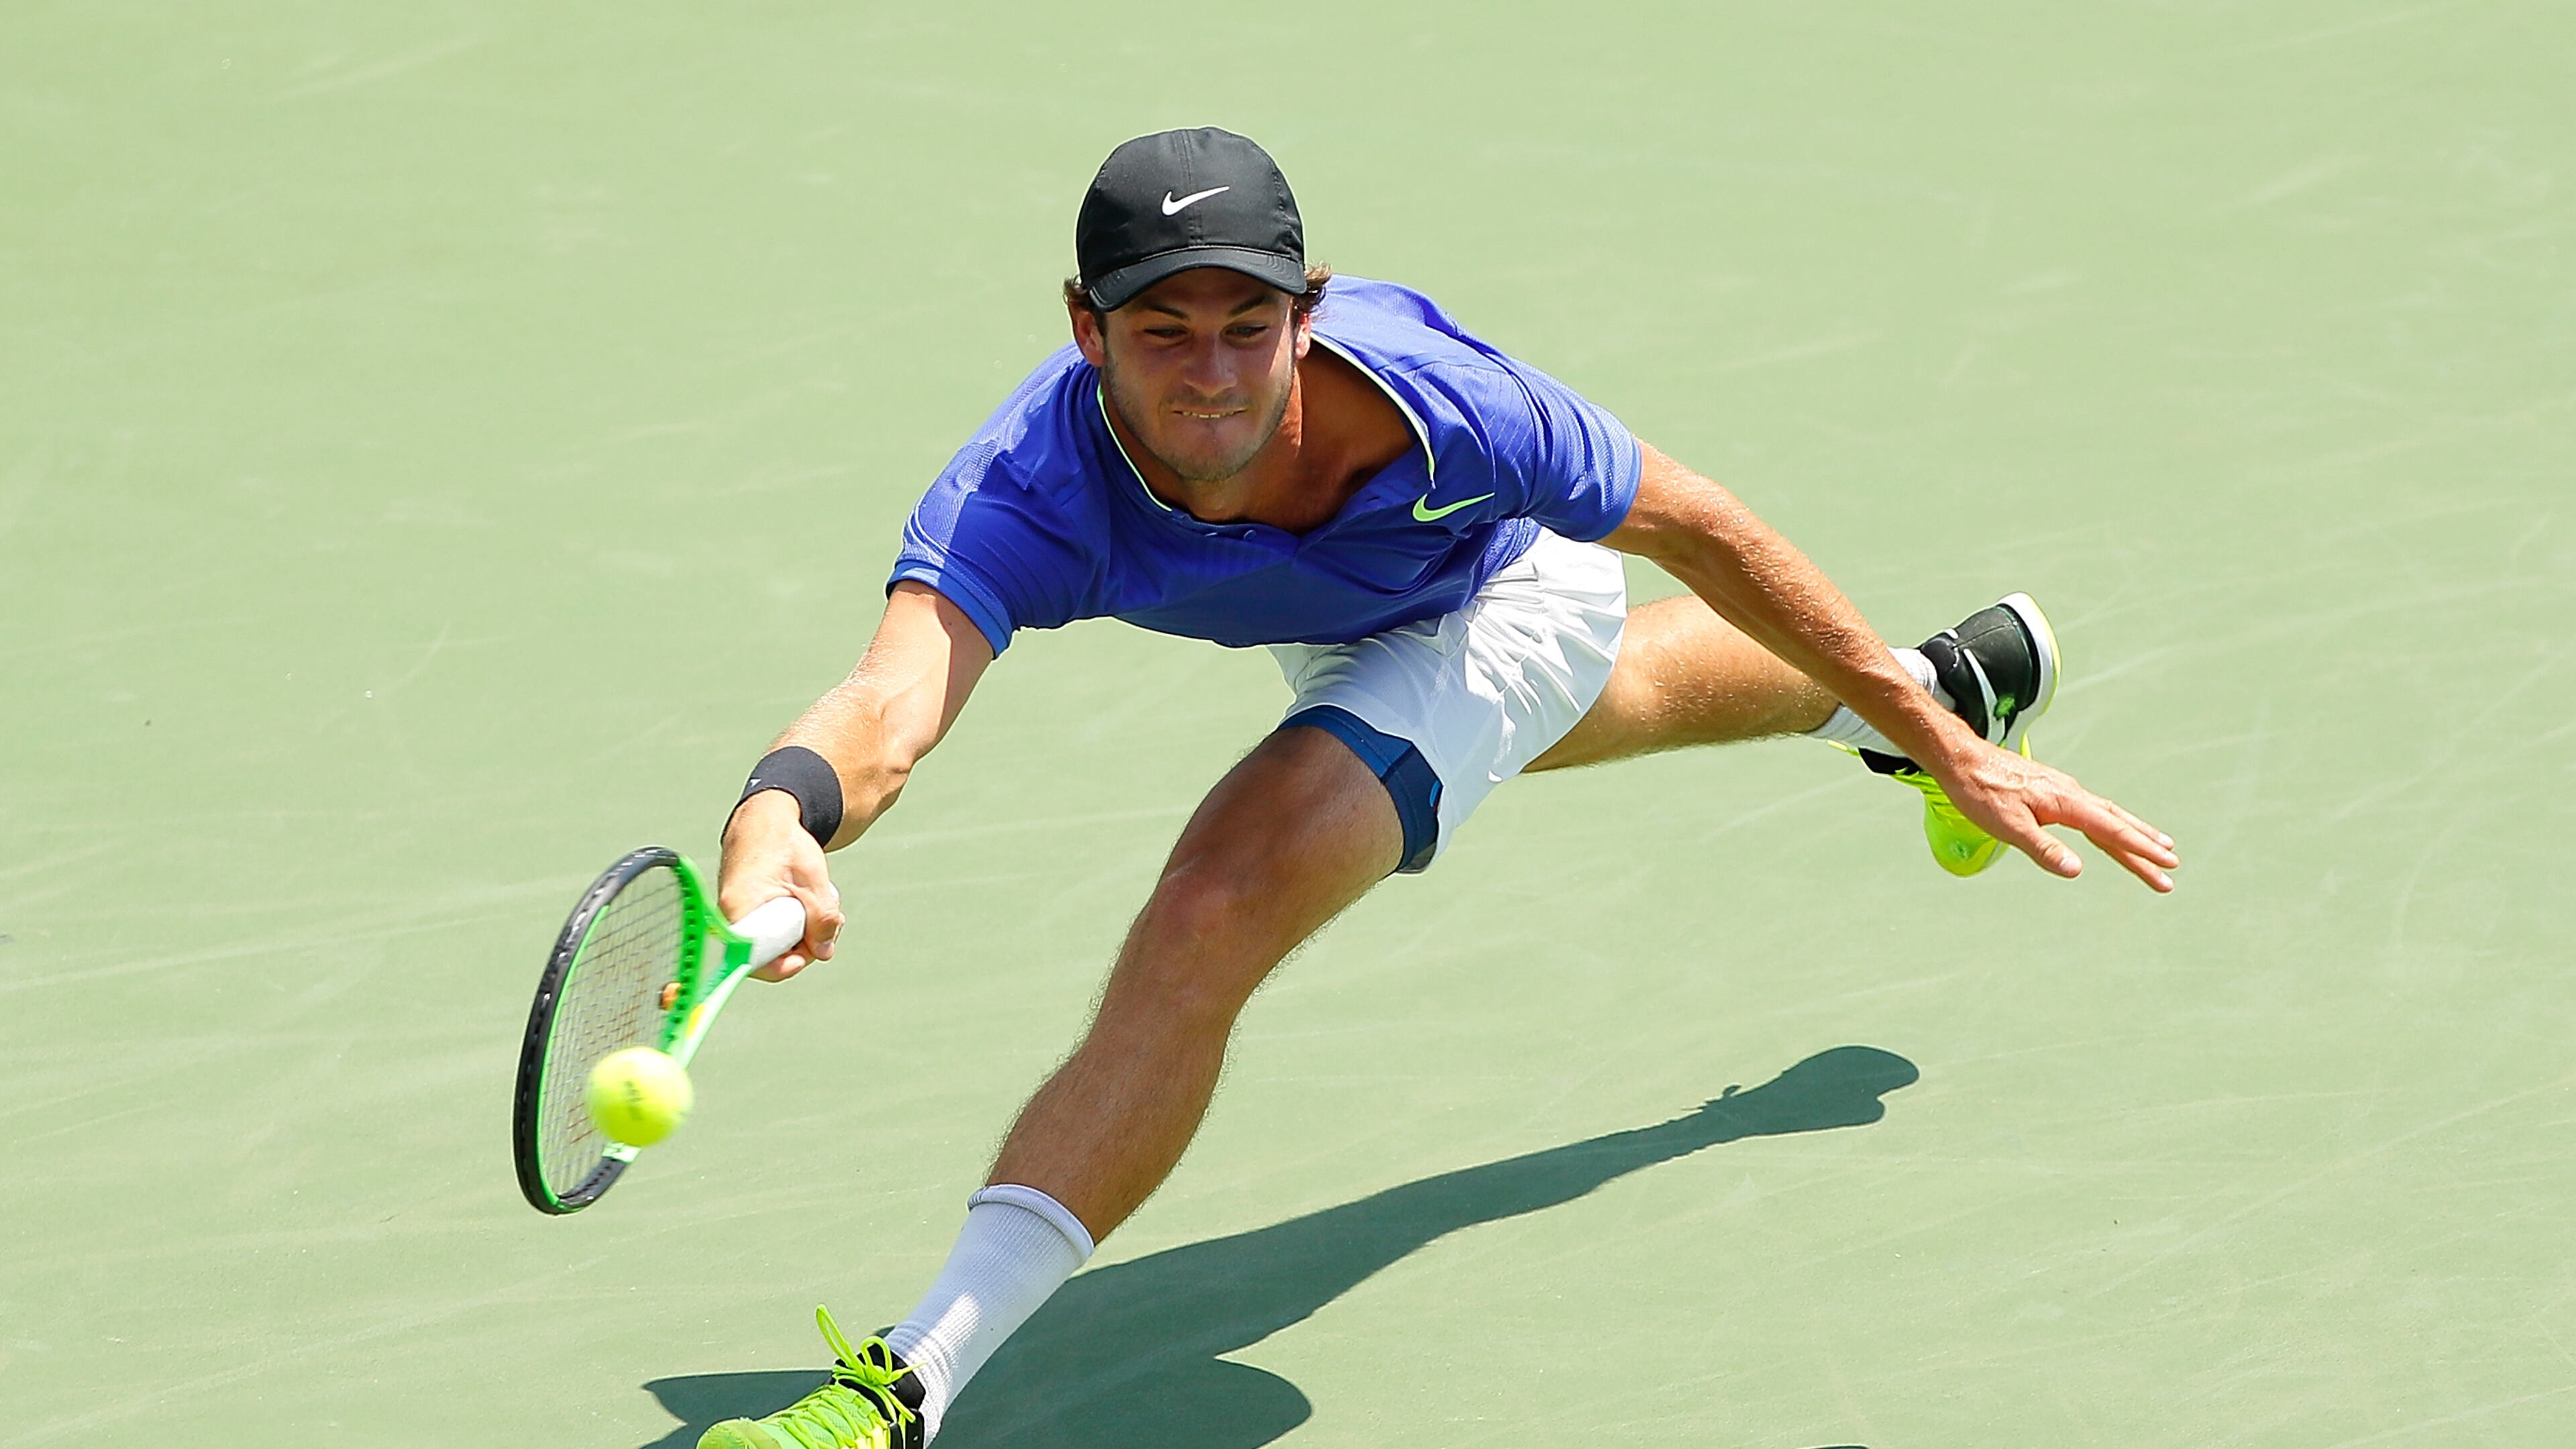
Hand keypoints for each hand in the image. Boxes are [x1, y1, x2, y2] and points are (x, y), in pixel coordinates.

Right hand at [718, 790, 845, 979]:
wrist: (765, 819)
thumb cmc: (785, 844)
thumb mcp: (813, 882)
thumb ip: (822, 919)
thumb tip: (824, 953)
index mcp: (739, 908)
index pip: (754, 960)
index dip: (783, 967)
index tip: (808, 957)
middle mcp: (731, 916)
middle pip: (768, 954)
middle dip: (804, 947)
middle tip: (831, 926)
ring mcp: (738, 914)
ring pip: (774, 942)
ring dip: (805, 933)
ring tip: (827, 907)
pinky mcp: (748, 910)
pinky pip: (772, 929)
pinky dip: (796, 923)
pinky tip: (812, 904)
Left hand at [1928, 738, 2178, 891]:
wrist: (1961, 759)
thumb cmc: (1981, 793)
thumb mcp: (2008, 827)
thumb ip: (2043, 849)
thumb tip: (2076, 871)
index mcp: (2066, 802)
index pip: (2112, 831)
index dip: (2140, 850)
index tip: (2167, 865)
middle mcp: (2071, 793)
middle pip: (2116, 824)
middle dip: (2145, 847)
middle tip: (2172, 868)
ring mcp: (2063, 790)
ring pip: (2107, 815)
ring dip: (2133, 833)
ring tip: (2157, 848)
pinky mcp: (2052, 790)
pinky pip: (2092, 810)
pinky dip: (2110, 823)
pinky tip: (2110, 830)